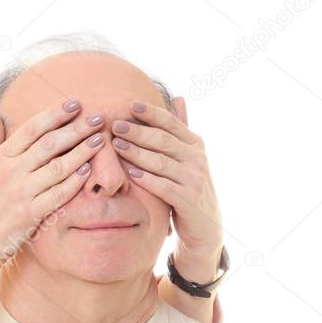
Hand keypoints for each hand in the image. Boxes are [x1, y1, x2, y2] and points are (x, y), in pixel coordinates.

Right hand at [0, 98, 105, 265]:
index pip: (32, 129)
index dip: (55, 114)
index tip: (75, 104)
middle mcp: (10, 172)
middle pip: (49, 144)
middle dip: (76, 128)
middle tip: (98, 118)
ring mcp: (21, 193)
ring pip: (58, 166)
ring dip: (82, 151)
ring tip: (99, 140)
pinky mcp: (31, 214)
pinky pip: (59, 193)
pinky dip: (74, 181)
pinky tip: (88, 170)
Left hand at [111, 97, 223, 272]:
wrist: (205, 226)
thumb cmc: (189, 186)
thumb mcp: (188, 156)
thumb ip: (182, 129)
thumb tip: (178, 97)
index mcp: (195, 144)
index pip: (171, 123)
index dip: (151, 113)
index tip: (129, 105)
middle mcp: (197, 159)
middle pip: (164, 140)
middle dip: (138, 131)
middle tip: (116, 125)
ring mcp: (194, 179)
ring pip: (162, 162)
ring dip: (138, 153)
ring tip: (117, 146)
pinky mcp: (188, 200)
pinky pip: (164, 187)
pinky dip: (148, 179)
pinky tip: (130, 173)